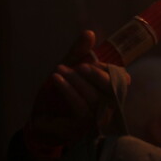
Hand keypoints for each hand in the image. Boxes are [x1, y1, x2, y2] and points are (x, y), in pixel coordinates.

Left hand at [26, 30, 128, 154]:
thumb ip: (79, 53)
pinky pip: (81, 107)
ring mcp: (97, 118)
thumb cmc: (57, 95)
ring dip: (76, 80)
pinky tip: (56, 79)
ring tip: (60, 70)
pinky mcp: (83, 127)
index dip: (109, 69)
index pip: (121, 79)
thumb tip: (89, 33)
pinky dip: (68, 90)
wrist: (39, 121)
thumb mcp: (67, 69)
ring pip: (94, 97)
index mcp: (108, 93)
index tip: (88, 61)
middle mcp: (107, 106)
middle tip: (80, 65)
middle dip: (97, 74)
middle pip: (113, 89)